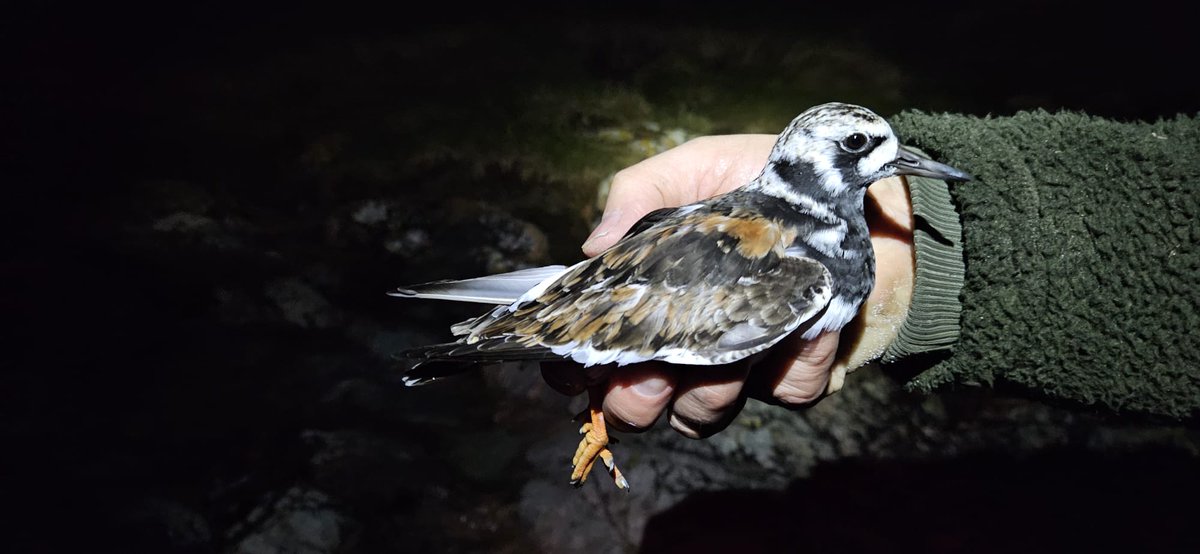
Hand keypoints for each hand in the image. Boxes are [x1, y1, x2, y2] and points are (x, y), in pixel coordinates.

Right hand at [543, 135, 916, 437]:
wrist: (854, 194)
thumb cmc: (765, 178)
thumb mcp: (697, 166)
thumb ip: (640, 191)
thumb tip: (592, 244)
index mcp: (650, 298)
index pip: (591, 351)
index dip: (573, 368)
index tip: (576, 358)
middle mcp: (686, 341)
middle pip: (636, 404)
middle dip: (635, 400)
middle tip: (649, 374)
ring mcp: (739, 363)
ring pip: (703, 413)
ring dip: (714, 388)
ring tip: (743, 342)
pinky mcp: (795, 372)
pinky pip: (785, 392)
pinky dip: (797, 362)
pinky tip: (812, 324)